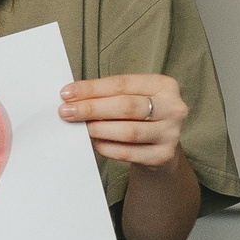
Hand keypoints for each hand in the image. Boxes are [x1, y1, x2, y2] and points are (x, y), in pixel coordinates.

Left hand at [61, 74, 184, 168]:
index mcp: (164, 86)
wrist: (161, 148)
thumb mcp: (134, 98)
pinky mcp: (163, 155)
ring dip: (98, 129)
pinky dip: (106, 147)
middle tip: (67, 111)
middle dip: (92, 108)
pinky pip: (128, 152)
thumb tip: (73, 98)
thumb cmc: (141, 118)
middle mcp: (173, 108)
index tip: (68, 93)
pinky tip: (93, 143)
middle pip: (126, 106)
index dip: (93, 88)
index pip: (122, 84)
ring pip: (128, 131)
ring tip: (80, 127)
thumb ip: (109, 95)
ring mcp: (171, 133)